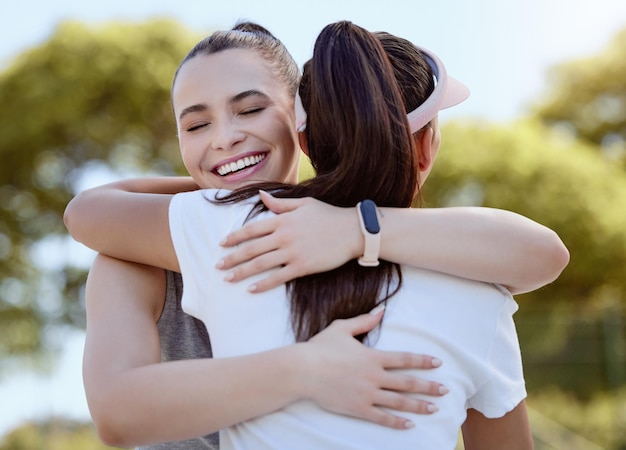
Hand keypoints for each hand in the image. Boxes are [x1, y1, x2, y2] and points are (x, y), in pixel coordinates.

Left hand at [218, 191, 361, 291]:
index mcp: (282, 219)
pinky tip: (250, 289)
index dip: (235, 236)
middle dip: (232, 257)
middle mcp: (284, 236)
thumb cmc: (328, 215)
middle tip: (218, 265)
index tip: (222, 243)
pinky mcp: (302, 267)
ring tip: (228, 279)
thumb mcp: (304, 204)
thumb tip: (261, 196)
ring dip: (241, 272)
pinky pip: (277, 277)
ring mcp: (292, 252)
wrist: (352, 231)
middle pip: (251, 248)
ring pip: (260, 264)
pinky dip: (262, 284)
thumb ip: (280, 203)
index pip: (252, 229)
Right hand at [301, 308, 446, 429]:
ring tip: (434, 408)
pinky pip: (381, 417)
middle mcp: (374, 376)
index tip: (437, 363)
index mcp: (373, 356)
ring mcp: (367, 394)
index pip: (405, 359)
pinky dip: (396, 422)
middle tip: (446, 390)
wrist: (302, 369)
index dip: (423, 361)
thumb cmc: (320, 347)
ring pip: (399, 402)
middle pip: (407, 383)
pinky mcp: (358, 408)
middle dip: (428, 386)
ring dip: (419, 406)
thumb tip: (381, 309)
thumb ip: (364, 320)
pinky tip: (409, 424)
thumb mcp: (342, 328)